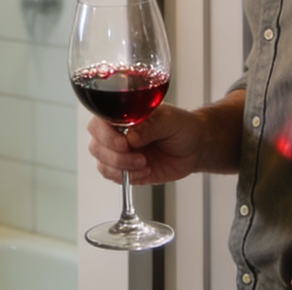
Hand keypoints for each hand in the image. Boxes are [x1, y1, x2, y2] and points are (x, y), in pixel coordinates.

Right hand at [86, 104, 209, 185]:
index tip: (123, 143)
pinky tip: (144, 172)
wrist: (194, 148)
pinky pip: (113, 177)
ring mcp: (119, 152)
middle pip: (96, 145)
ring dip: (122, 168)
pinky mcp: (125, 169)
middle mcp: (117, 132)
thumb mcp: (170, 121)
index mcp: (123, 114)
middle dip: (115, 155)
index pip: (99, 121)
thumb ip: (151, 126)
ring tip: (144, 164)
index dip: (105, 134)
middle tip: (139, 157)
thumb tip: (131, 136)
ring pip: (102, 163)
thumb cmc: (182, 127)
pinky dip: (127, 178)